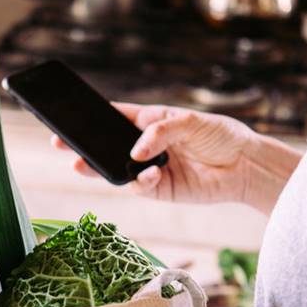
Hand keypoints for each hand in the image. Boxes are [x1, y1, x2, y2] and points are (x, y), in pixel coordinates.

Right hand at [52, 103, 300, 212]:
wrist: (246, 166)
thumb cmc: (221, 135)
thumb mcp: (191, 121)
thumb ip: (161, 131)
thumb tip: (135, 150)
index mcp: (149, 122)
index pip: (115, 117)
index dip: (92, 118)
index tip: (69, 117)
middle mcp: (145, 146)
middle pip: (107, 146)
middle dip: (83, 147)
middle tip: (60, 145)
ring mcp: (149, 169)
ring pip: (116, 170)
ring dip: (99, 169)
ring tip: (82, 165)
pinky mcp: (160, 189)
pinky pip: (139, 186)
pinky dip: (139, 181)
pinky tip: (150, 174)